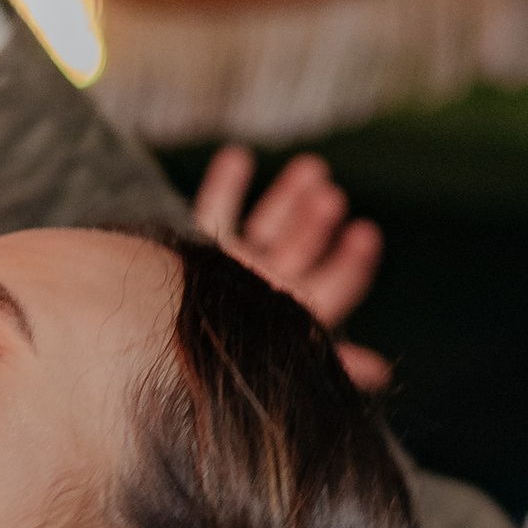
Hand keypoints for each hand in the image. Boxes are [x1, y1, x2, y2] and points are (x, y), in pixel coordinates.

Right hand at [192, 148, 387, 388]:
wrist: (145, 347)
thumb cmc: (218, 364)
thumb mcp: (281, 357)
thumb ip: (329, 361)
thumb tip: (383, 371)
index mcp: (290, 317)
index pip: (332, 288)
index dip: (352, 263)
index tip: (365, 232)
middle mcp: (264, 290)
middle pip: (301, 250)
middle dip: (317, 223)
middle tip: (330, 197)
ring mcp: (232, 269)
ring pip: (266, 226)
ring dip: (289, 197)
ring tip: (312, 168)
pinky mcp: (196, 254)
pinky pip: (213, 212)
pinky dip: (226, 185)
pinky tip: (238, 155)